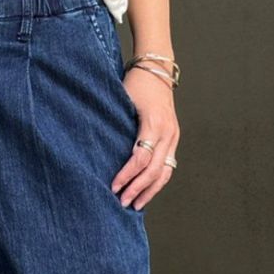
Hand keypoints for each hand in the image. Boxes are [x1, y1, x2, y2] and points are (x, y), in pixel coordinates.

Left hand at [110, 68, 178, 208]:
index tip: (113, 186)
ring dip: (150, 190)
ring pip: (165, 172)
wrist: (157, 68)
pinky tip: (146, 192)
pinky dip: (157, 181)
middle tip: (122, 202)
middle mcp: (168, 132)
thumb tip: (99, 151)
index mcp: (154, 123)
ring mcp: (173, 136)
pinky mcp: (174, 138)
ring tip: (135, 205)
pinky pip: (168, 165)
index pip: (141, 157)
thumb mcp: (123, 100)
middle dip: (138, 188)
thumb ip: (116, 124)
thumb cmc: (136, 83)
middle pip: (155, 169)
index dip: (127, 174)